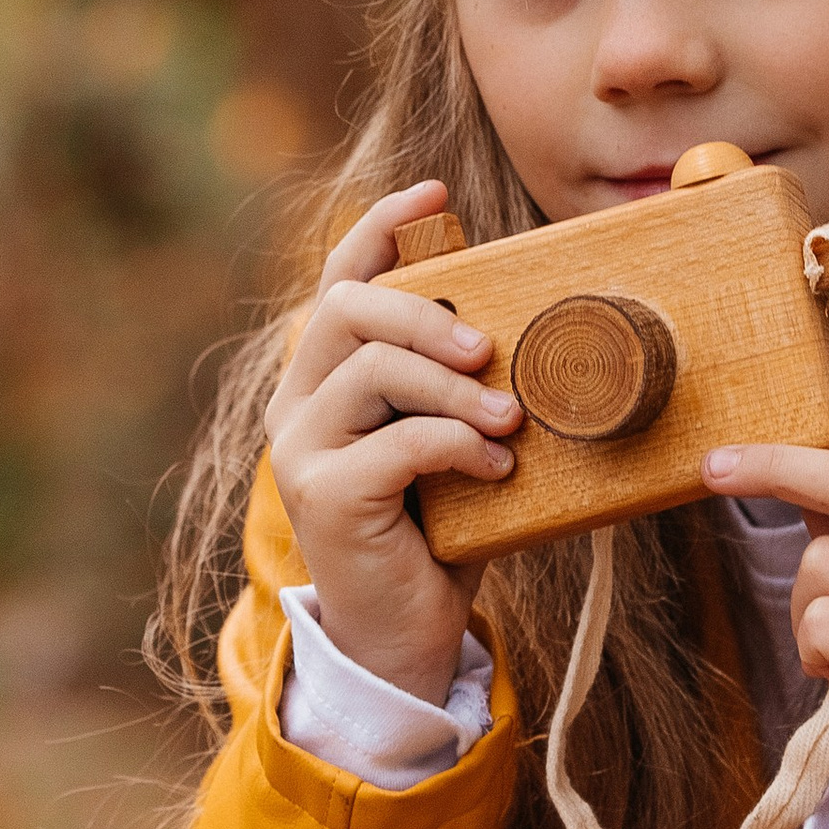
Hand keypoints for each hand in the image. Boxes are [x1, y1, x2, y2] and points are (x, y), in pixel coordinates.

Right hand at [265, 182, 518, 709]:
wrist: (408, 637)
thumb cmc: (441, 530)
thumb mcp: (452, 441)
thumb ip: (459, 386)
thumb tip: (530, 321)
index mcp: (326, 377)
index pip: (338, 279)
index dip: (379, 226)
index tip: (434, 191)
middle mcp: (298, 404)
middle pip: (348, 309)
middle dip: (425, 312)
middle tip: (487, 347)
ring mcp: (302, 450)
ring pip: (373, 370)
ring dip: (454, 388)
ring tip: (508, 421)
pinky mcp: (322, 496)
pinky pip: (396, 443)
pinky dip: (455, 446)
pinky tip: (493, 470)